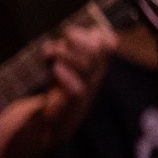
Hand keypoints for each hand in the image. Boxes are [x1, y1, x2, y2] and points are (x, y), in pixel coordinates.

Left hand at [33, 21, 115, 144]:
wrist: (49, 124)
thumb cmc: (56, 90)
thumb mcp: (58, 65)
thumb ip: (61, 50)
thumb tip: (58, 40)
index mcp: (94, 66)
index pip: (108, 44)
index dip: (97, 33)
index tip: (74, 33)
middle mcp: (92, 77)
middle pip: (97, 51)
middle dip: (79, 38)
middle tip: (62, 37)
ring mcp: (85, 91)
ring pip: (86, 67)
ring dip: (67, 53)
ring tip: (51, 53)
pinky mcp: (72, 105)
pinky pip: (76, 90)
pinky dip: (66, 76)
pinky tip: (55, 68)